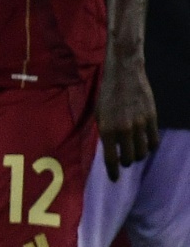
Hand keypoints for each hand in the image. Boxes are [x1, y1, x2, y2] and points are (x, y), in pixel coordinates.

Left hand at [96, 54, 158, 180]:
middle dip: (125, 161)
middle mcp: (123, 129)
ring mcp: (139, 124)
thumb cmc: (107, 93)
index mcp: (106, 128)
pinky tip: (145, 143)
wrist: (124, 73)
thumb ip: (105, 132)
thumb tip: (110, 151)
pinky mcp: (152, 119)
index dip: (113, 172)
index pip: (111, 159)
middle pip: (129, 158)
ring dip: (138, 155)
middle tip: (124, 158)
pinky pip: (154, 142)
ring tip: (134, 150)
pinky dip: (150, 147)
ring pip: (143, 152)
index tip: (115, 179)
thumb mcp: (99, 113)